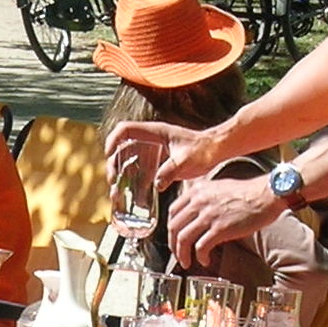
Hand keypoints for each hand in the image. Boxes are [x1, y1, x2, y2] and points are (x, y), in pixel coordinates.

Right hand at [103, 119, 221, 191]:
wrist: (219, 150)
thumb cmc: (205, 150)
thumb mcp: (187, 161)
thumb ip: (171, 171)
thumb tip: (157, 185)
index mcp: (155, 132)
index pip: (125, 130)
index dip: (113, 140)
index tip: (109, 155)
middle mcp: (151, 140)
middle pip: (122, 148)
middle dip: (113, 164)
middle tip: (113, 181)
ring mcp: (155, 151)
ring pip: (129, 160)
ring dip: (121, 175)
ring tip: (117, 192)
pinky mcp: (160, 162)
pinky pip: (141, 170)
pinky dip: (134, 182)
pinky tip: (134, 196)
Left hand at [164, 175, 284, 267]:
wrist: (267, 194)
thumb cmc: (248, 192)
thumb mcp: (218, 187)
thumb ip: (204, 197)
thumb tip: (196, 212)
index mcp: (197, 190)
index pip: (172, 211)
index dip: (171, 228)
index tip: (174, 237)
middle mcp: (199, 202)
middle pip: (174, 227)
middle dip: (173, 245)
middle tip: (178, 254)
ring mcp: (209, 215)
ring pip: (183, 239)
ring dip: (182, 254)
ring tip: (187, 262)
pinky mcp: (220, 228)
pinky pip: (201, 247)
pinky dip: (200, 257)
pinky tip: (204, 260)